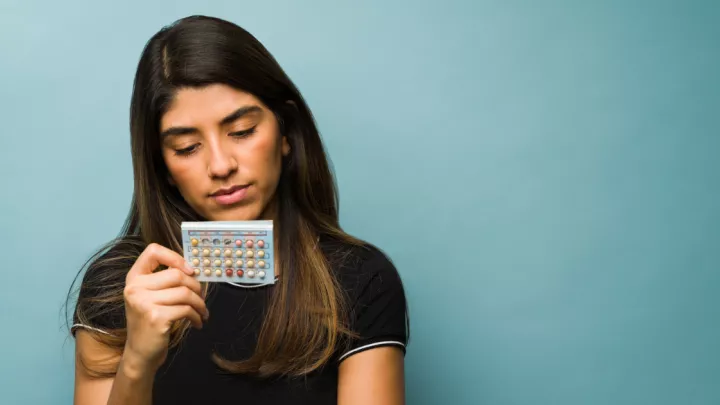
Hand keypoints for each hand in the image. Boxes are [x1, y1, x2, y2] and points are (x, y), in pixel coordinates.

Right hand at [122, 243, 207, 373]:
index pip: (153, 251)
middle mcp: (135, 288)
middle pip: (177, 274)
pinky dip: (197, 316)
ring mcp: (144, 303)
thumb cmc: (151, 321)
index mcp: (134, 278)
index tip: (189, 270)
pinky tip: (198, 322)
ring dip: (200, 303)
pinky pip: (186, 309)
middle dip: (196, 286)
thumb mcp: (151, 297)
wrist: (141, 353)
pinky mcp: (156, 317)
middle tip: (202, 297)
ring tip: (202, 312)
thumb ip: (165, 281)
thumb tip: (195, 270)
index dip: (175, 257)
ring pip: (185, 293)